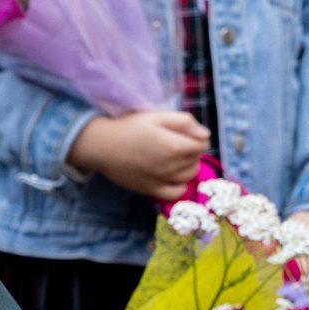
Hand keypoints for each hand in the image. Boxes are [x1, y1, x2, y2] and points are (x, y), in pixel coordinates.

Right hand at [67, 110, 211, 201]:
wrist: (103, 145)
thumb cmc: (129, 127)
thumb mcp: (157, 116)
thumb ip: (184, 122)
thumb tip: (205, 135)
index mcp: (175, 146)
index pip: (203, 144)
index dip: (197, 136)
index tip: (185, 132)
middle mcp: (171, 166)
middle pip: (197, 159)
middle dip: (192, 150)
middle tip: (176, 141)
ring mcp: (162, 180)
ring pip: (190, 175)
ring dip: (188, 165)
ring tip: (173, 157)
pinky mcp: (152, 190)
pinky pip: (176, 192)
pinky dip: (179, 184)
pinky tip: (171, 175)